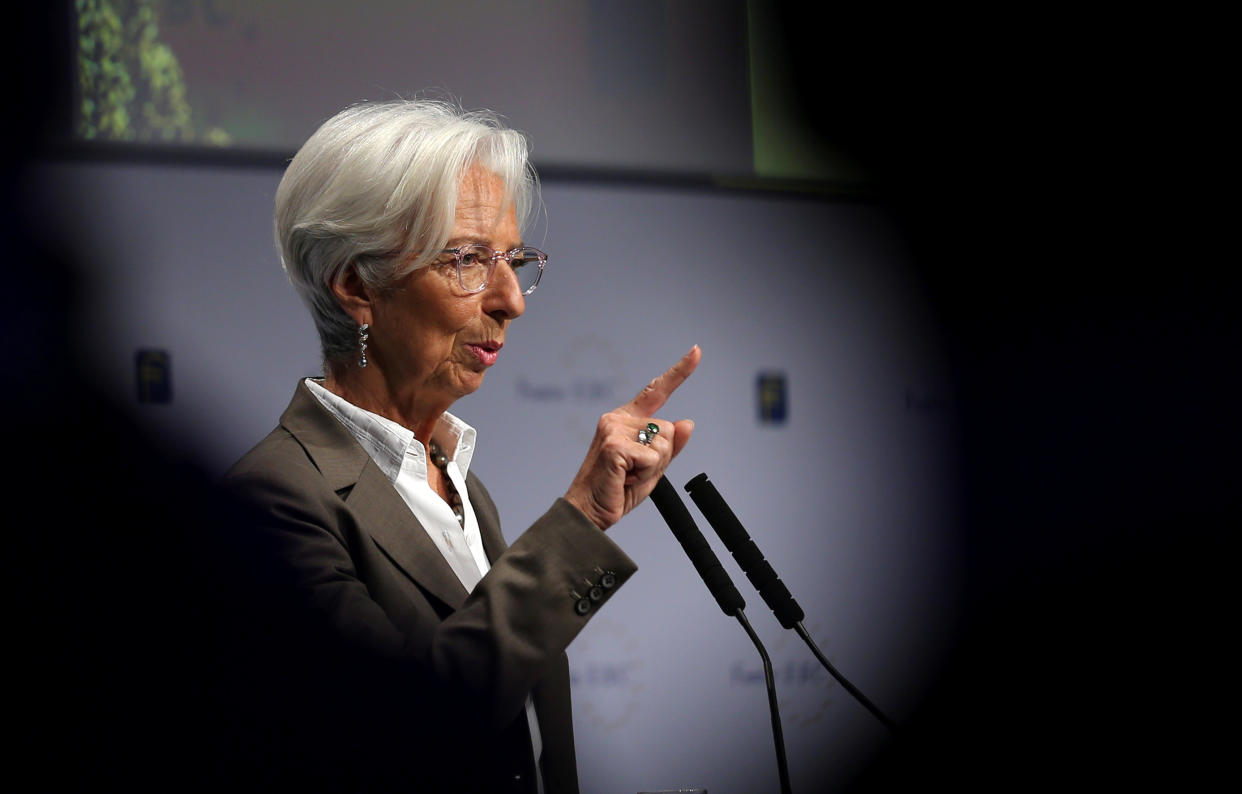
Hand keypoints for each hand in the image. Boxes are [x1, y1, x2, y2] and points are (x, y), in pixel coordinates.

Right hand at [564, 345, 700, 529]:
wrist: (589, 512)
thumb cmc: (617, 489)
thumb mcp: (651, 468)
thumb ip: (669, 447)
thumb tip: (687, 423)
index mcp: (626, 420)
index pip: (656, 392)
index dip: (679, 371)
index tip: (696, 350)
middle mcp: (618, 419)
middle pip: (669, 430)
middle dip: (660, 458)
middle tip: (634, 472)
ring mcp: (614, 429)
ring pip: (664, 443)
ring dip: (652, 467)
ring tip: (627, 476)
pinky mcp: (614, 445)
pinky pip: (652, 457)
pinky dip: (645, 474)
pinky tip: (624, 478)